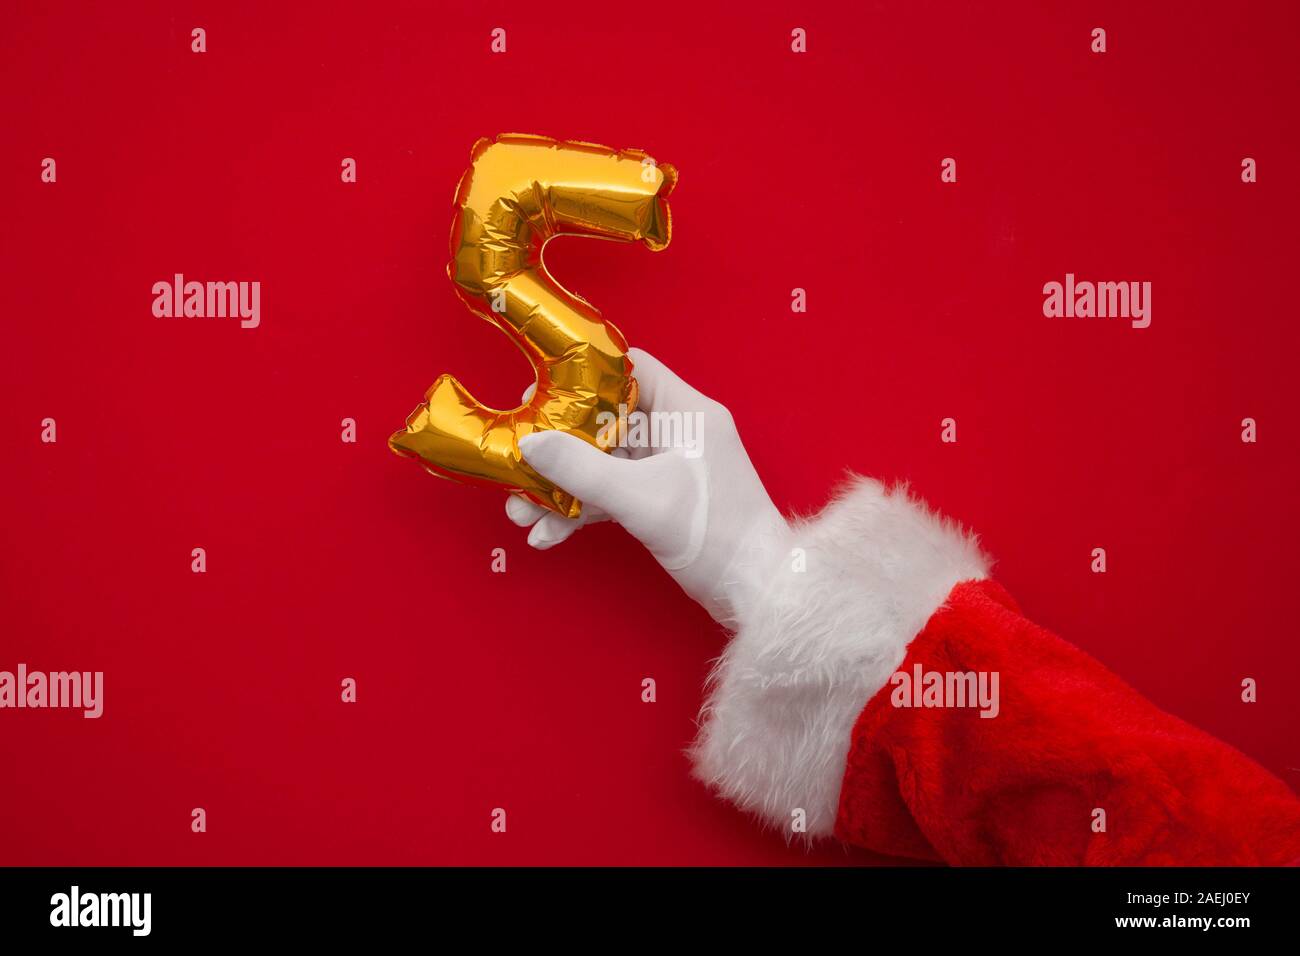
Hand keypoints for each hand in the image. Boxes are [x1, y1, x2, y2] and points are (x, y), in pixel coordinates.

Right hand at [508, 348, 789, 625]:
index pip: (630, 369)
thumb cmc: (715, 532)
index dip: (583, 376)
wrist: (756, 590)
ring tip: (520, 511)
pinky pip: (610, 495)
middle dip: (557, 447)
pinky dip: (580, 511)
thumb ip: (581, 469)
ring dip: (561, 487)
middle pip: (604, 421)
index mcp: (686, 411)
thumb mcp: (640, 498)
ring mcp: (667, 469)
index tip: (539, 393)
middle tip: (516, 461)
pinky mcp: (660, 501)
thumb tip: (528, 444)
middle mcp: (677, 432)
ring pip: (601, 464)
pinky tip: (546, 535)